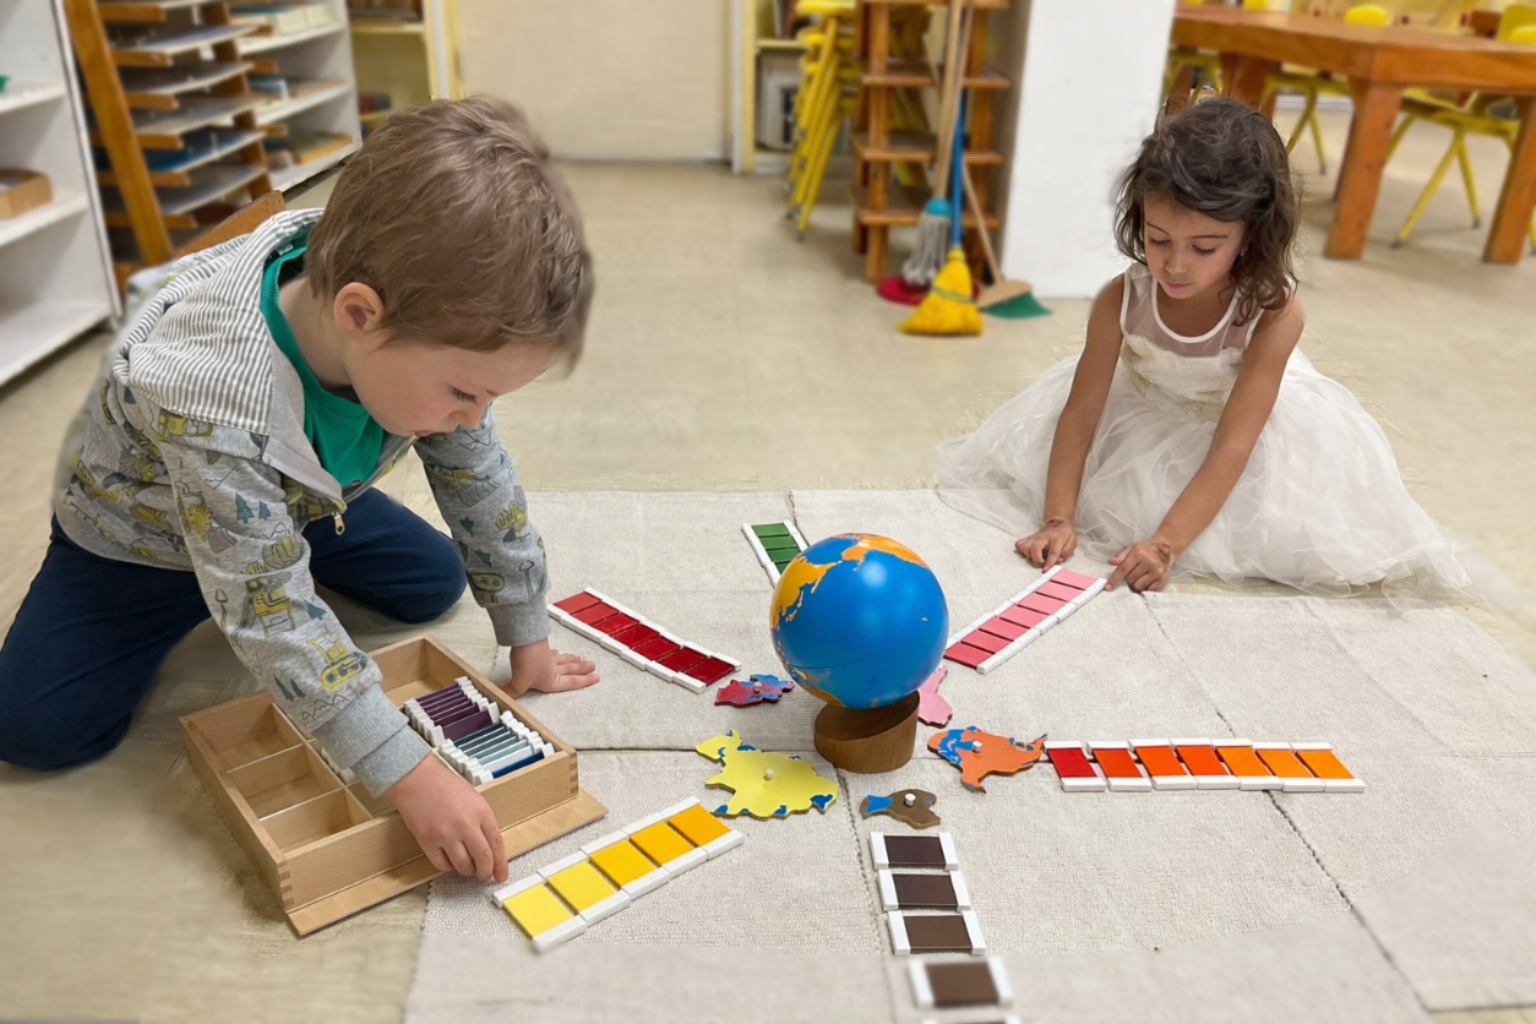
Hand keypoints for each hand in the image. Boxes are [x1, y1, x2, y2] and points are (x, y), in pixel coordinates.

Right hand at [385, 754, 507, 883]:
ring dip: (467, 871)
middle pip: (483, 859)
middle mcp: (466, 825)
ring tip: (467, 867)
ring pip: (463, 866)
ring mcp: (446, 835)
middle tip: (484, 877)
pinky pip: (442, 865)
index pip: (497, 844)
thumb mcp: (474, 798)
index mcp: (481, 811)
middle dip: (486, 873)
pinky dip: (448, 868)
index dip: (501, 864)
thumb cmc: (444, 785)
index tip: (501, 875)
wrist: (417, 779)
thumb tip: (489, 846)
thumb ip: (482, 821)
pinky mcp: (428, 841)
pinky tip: (450, 862)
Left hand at [494, 639, 600, 695]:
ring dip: (572, 660)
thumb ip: (510, 693)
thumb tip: (500, 699)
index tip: (596, 678)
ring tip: (579, 659)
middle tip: (593, 666)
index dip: (584, 681)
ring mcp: (547, 656)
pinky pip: (551, 651)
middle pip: (570, 669)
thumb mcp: (518, 682)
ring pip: (563, 659)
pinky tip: (554, 651)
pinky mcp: (540, 646)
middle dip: (582, 669)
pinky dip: (555, 652)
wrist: (525, 638)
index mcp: (552, 680)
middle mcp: (552, 668)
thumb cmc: (528, 661)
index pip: (571, 682)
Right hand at [1015, 518, 1077, 570]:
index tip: (1045, 570)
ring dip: (1030, 556)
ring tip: (1037, 557)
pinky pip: (1020, 545)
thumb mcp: (1072, 541)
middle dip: (1037, 559)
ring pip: (1025, 548)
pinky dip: (1022, 551)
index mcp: (1056, 539)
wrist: (1057, 523)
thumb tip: (1058, 560)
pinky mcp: (1028, 538)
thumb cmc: (1064, 535)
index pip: (1052, 552)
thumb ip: (1067, 552)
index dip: (1049, 562)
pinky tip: (1029, 553)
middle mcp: (1043, 538)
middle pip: (1035, 549)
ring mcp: (1034, 537)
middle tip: (1042, 562)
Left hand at [1107, 537, 1176, 591]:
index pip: (1124, 569)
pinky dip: (1145, 587)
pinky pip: (1149, 590)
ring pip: (1139, 586)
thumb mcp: (1132, 548)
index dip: (1115, 579)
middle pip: (1130, 579)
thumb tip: (1110, 562)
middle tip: (1133, 572)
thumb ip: (1121, 556)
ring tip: (1140, 576)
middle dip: (1128, 578)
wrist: (1166, 547)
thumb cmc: (1146, 548)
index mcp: (1139, 553)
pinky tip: (1147, 580)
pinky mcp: (1163, 578)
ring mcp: (1157, 571)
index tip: (1108, 587)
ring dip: (1136, 583)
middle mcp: (1149, 562)